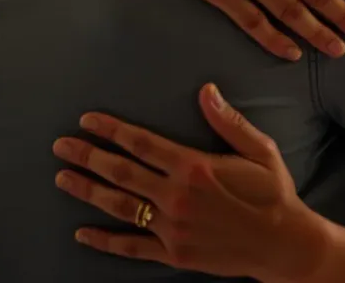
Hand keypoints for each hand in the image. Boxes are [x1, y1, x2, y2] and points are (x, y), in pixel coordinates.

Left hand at [53, 84, 329, 282]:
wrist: (284, 244)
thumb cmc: (273, 193)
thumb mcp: (259, 150)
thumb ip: (228, 121)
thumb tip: (206, 89)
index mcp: (195, 167)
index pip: (142, 143)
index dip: (111, 130)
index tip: (87, 120)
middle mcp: (177, 197)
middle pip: (121, 172)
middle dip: (87, 156)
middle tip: (60, 145)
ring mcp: (172, 228)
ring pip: (120, 207)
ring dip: (88, 190)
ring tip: (62, 178)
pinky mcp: (174, 254)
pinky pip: (131, 247)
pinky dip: (104, 241)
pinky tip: (81, 232)